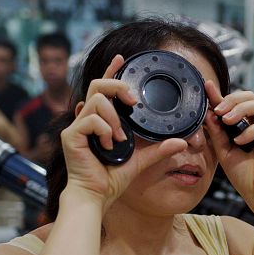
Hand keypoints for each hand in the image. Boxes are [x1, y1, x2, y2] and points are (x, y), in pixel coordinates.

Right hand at [63, 54, 186, 206]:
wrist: (97, 196)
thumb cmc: (112, 178)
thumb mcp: (141, 160)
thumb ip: (159, 149)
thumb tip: (182, 141)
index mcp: (102, 120)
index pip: (104, 88)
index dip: (111, 70)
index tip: (121, 58)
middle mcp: (87, 118)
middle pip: (97, 84)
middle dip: (117, 85)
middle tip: (133, 101)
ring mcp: (77, 126)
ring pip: (96, 100)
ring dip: (114, 118)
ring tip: (120, 138)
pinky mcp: (71, 136)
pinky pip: (90, 120)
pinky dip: (105, 131)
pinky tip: (110, 146)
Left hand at [204, 82, 253, 200]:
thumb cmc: (244, 174)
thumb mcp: (223, 151)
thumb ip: (217, 132)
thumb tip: (208, 112)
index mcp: (246, 123)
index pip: (235, 103)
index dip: (221, 94)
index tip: (207, 86)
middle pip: (250, 96)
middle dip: (232, 99)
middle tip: (219, 110)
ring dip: (240, 109)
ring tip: (226, 121)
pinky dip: (250, 131)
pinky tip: (239, 141)